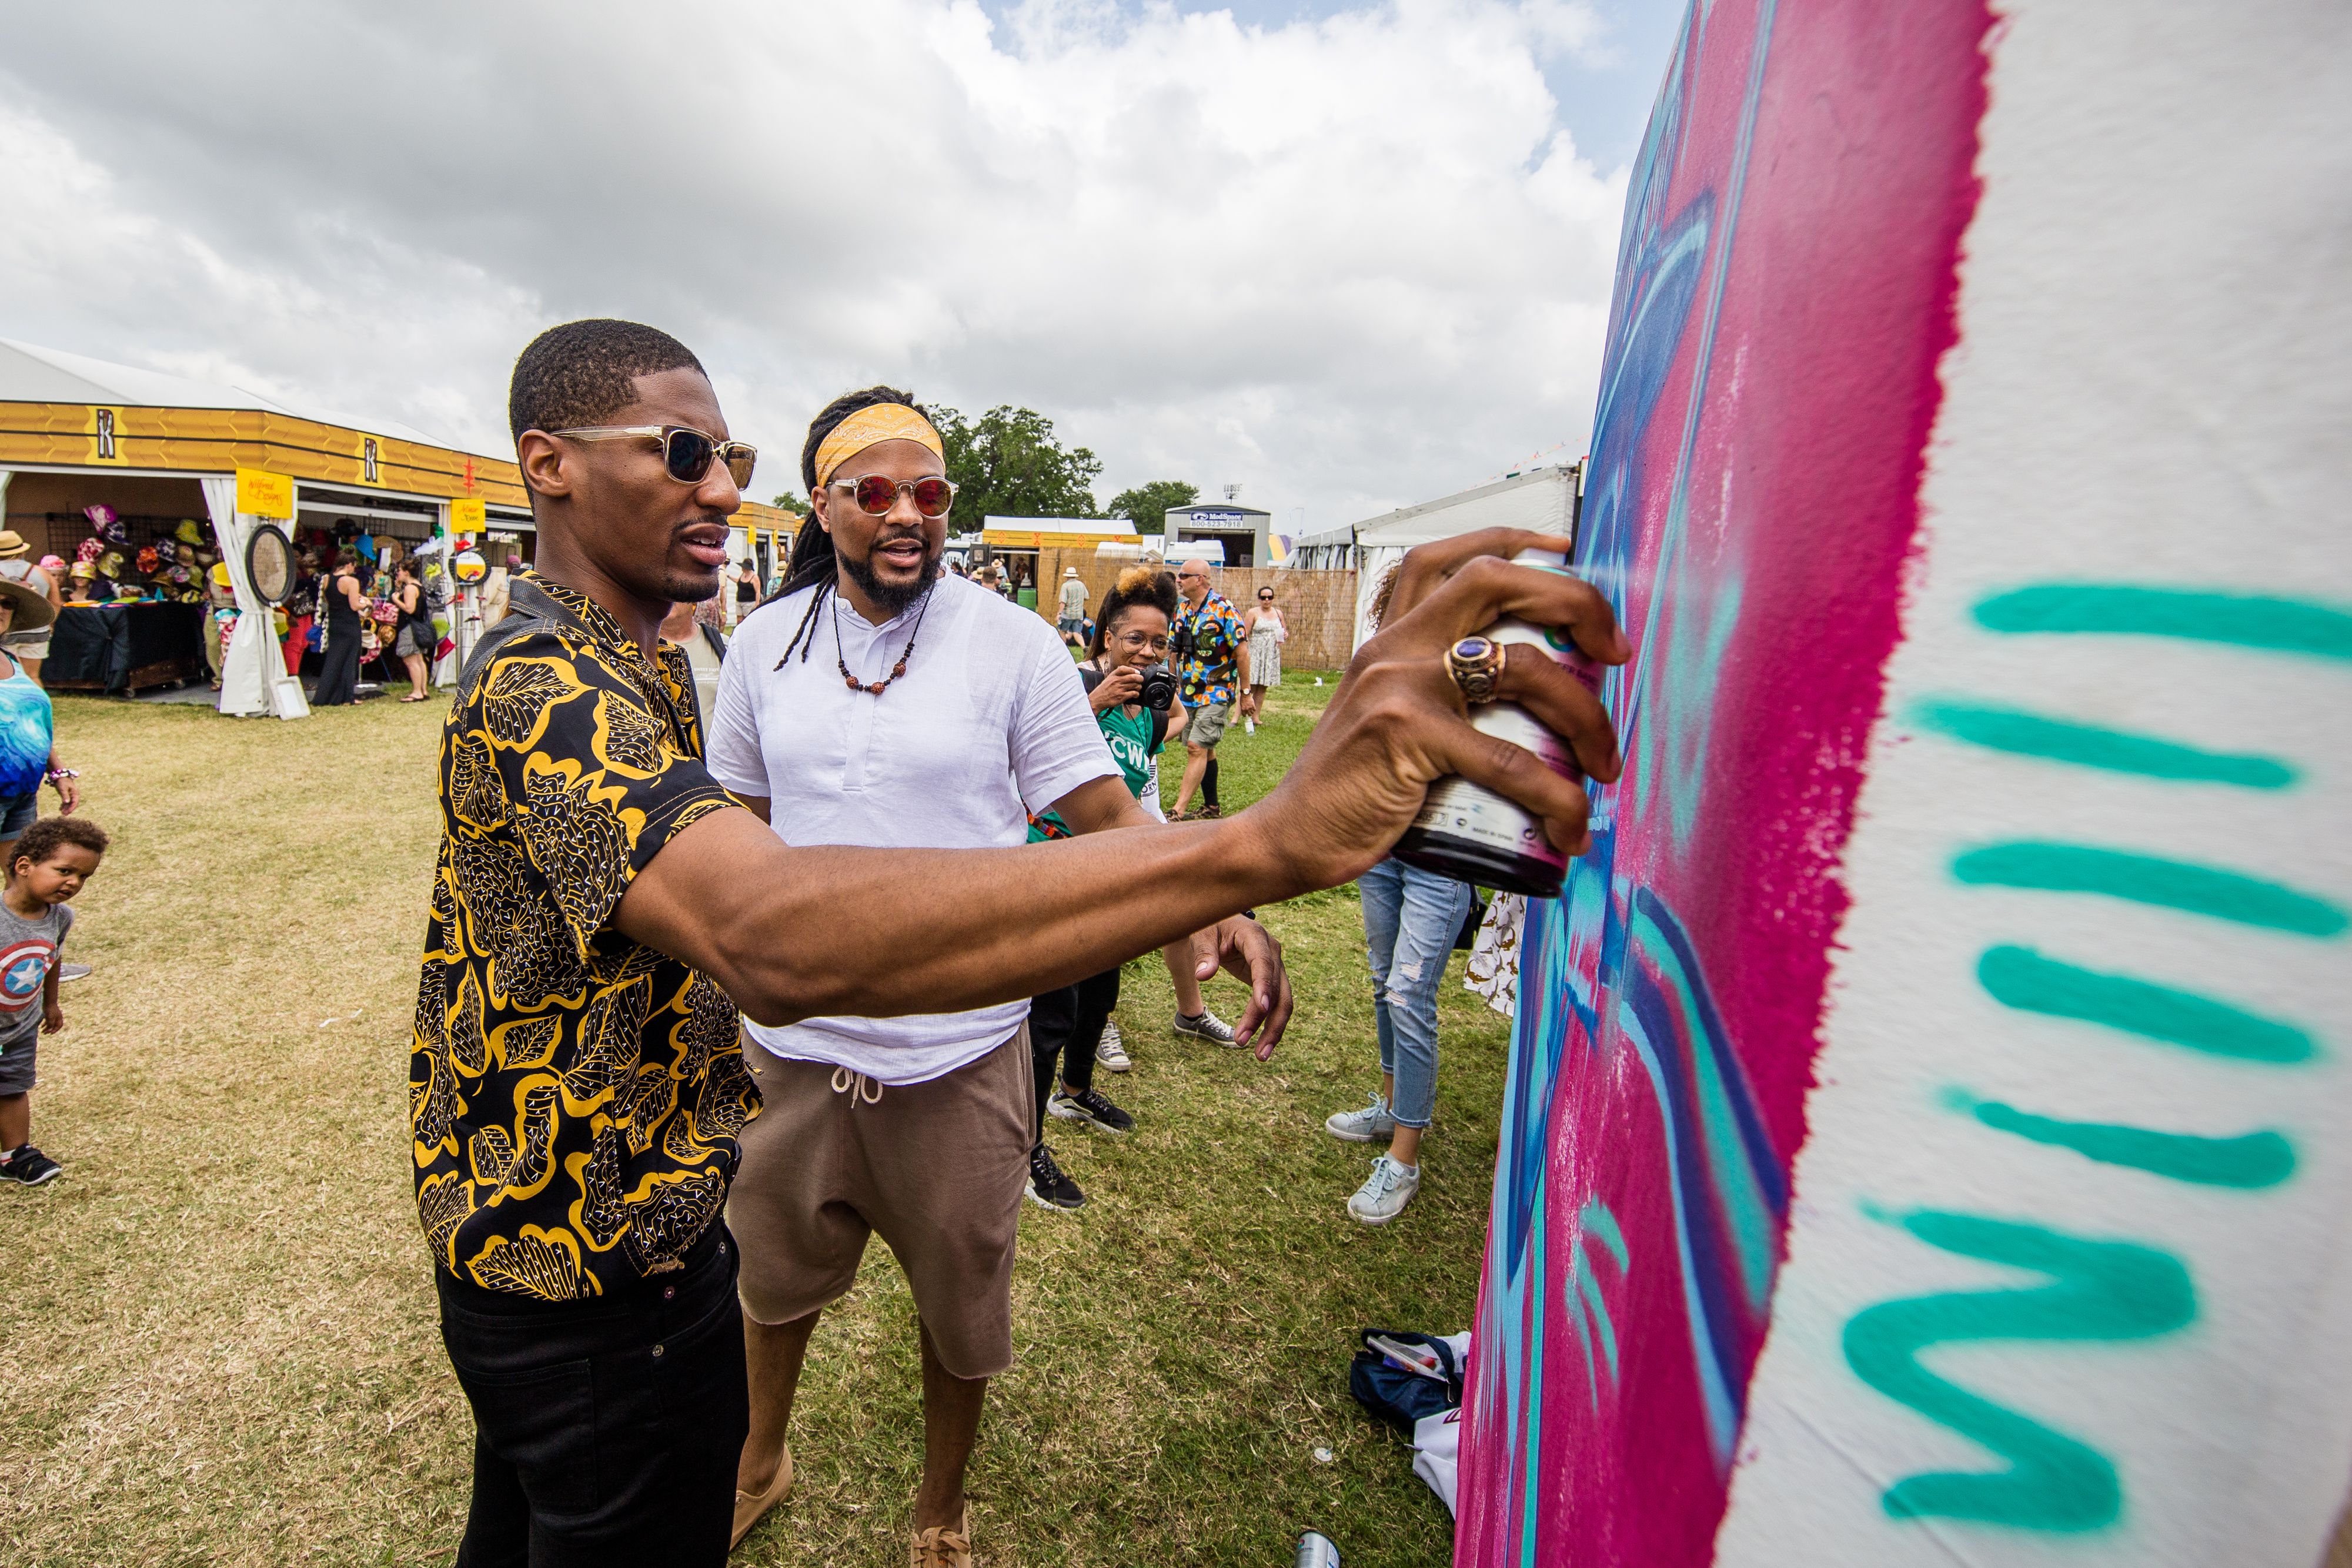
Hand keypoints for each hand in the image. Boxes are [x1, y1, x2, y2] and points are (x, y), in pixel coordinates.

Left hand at [42, 1001, 62, 1034]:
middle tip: (44, 1033)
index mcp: (59, 1018)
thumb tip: (50, 1030)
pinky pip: (48, 1021)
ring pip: (50, 1023)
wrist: (49, 1002)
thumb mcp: (50, 1018)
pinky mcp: (49, 1014)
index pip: (58, 1026)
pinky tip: (40, 1026)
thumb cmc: (50, 1010)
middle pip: (54, 1026)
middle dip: (49, 1030)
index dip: (55, 1030)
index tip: (50, 1033)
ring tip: (41, 1031)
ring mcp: (53, 1016)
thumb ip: (51, 1024)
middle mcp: (57, 1018)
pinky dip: (45, 1024)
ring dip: (46, 1028)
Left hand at [52, 772, 77, 813]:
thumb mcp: (62, 789)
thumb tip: (66, 802)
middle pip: (73, 803)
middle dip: (69, 809)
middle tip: (64, 814)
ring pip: (70, 803)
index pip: (75, 802)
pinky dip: (64, 805)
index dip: (72, 808)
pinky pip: (67, 801)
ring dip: (66, 808)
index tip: (68, 812)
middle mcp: (74, 794)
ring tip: (62, 813)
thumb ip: (64, 795)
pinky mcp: (67, 794)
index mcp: (75, 793)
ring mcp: (71, 794)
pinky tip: (60, 808)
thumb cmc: (61, 781)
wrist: (60, 776)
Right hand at [1091, 664, 1143, 712]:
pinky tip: (1135, 694)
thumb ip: (1117, 674)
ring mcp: (1119, 689)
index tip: (1137, 672)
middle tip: (1141, 680)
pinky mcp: (1122, 696)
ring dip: (1139, 686)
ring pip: (1135, 685)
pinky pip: (1134, 693)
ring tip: (1137, 688)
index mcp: (1113, 675)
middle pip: (1133, 677)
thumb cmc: (1103, 690)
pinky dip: (1137, 694)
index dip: (1132, 669)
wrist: (1097, 700)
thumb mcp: (1108, 679)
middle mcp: (1116, 681)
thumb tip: (1128, 671)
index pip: (1124, 669)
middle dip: (1140, 678)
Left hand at [1189, 915, 1291, 1057]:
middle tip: (1242, 1042)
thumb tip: (1204, 976)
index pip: (1263, 963)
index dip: (1264, 985)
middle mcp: (1271, 951)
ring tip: (1260, 1055)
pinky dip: (1270, 1024)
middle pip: (1278, 989)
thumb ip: (1203, 954)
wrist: (1216, 923)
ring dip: (1273, 1029)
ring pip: (1283, 1001)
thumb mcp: (1200, 934)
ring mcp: (1274, 966)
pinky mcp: (1270, 979)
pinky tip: (1261, 1044)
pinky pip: (1275, 1003)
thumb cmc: (1206, 926)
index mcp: (1254, 935)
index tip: (1261, 1007)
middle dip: (1266, 1019)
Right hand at [1238, 528, 1627, 889]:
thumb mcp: (1389, 723)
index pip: (1446, 560)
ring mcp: (1399, 686)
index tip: (1565, 550)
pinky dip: (1556, 794)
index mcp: (1390, 641)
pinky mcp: (1407, 736)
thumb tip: (1530, 712)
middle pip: (1495, 579)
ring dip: (1585, 714)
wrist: (1289, 840)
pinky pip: (1509, 758)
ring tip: (1606, 762)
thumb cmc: (1350, 793)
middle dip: (1572, 599)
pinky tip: (1572, 824)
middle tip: (1616, 650)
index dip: (1513, 539)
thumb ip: (1439, 703)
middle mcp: (1394, 648)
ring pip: (1521, 664)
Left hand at [1241, 692, 1260, 719]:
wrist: (1245, 695)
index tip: (1246, 715)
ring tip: (1252, 711)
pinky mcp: (1253, 705)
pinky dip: (1254, 710)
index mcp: (1242, 709)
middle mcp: (1246, 709)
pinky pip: (1254, 710)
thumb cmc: (1242, 699)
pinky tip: (1253, 708)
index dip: (1245, 715)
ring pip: (1252, 713)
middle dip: (1249, 714)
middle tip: (1249, 713)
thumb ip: (1243, 708)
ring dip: (1252, 712)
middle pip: (1249, 714)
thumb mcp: (1241, 705)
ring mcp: (1250, 708)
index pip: (1244, 715)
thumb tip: (1244, 711)